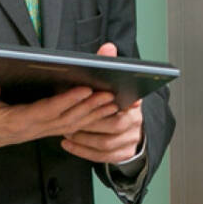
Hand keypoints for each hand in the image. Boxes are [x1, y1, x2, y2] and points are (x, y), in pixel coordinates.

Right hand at [0, 80, 117, 160]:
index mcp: (15, 122)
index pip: (46, 111)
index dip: (66, 101)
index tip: (84, 90)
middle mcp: (30, 128)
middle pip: (65, 118)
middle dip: (89, 107)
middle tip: (110, 95)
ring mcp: (36, 131)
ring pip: (69, 124)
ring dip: (92, 114)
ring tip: (112, 102)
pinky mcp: (37, 129)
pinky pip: (65, 125)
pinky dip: (83, 118)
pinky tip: (97, 112)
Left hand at [60, 43, 145, 164]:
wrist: (130, 127)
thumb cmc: (115, 102)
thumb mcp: (114, 82)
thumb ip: (109, 63)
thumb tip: (108, 46)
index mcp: (135, 104)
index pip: (127, 104)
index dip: (108, 104)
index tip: (89, 97)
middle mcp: (136, 123)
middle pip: (115, 125)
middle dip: (90, 122)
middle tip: (69, 118)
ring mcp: (131, 141)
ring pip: (106, 143)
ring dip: (84, 137)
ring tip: (66, 130)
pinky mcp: (123, 154)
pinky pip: (102, 156)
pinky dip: (83, 151)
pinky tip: (68, 143)